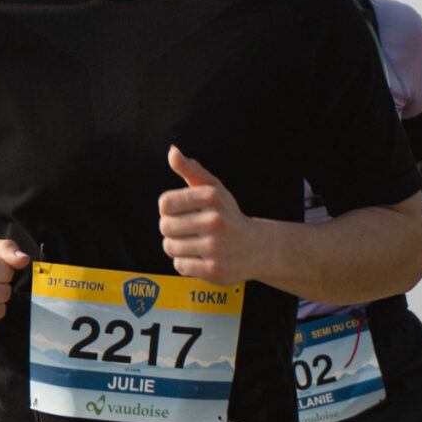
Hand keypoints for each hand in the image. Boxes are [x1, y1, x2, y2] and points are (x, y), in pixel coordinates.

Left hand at [159, 148, 260, 283]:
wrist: (256, 248)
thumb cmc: (228, 215)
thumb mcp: (213, 189)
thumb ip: (190, 170)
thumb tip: (172, 152)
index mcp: (212, 197)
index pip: (165, 203)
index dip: (169, 209)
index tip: (182, 212)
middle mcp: (215, 220)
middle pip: (165, 226)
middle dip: (172, 229)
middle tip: (189, 230)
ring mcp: (215, 247)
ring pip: (170, 247)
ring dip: (178, 247)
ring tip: (195, 244)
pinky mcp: (214, 269)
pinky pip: (180, 266)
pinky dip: (186, 263)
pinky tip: (200, 258)